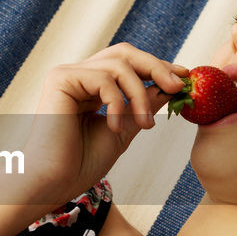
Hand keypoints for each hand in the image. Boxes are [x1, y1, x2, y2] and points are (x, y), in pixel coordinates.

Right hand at [0, 43, 187, 206]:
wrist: (53, 182)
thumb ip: (143, 105)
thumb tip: (170, 85)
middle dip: (156, 66)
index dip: (157, 67)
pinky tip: (114, 127)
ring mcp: (68, 74)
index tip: (183, 78)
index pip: (128, 64)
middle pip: (124, 53)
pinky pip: (103, 78)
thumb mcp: (124, 129)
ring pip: (119, 65)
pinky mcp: (60, 78)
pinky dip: (118, 102)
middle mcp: (78, 75)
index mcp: (90, 86)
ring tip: (145, 125)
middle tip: (178, 86)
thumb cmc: (81, 163)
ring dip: (141, 95)